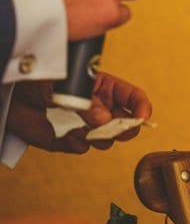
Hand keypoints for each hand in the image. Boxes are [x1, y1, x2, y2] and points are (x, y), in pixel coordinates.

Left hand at [7, 72, 152, 153]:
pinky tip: (68, 136)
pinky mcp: (65, 139)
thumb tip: (105, 120)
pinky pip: (80, 148)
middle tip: (116, 131)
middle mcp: (96, 106)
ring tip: (87, 133)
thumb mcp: (66, 83)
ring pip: (106, 139)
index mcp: (102, 86)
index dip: (141, 107)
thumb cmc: (36, 75)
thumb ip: (87, 102)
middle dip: (124, 129)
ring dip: (101, 139)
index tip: (142, 118)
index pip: (132, 97)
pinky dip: (76, 145)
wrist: (6, 90)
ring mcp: (82, 123)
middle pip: (125, 122)